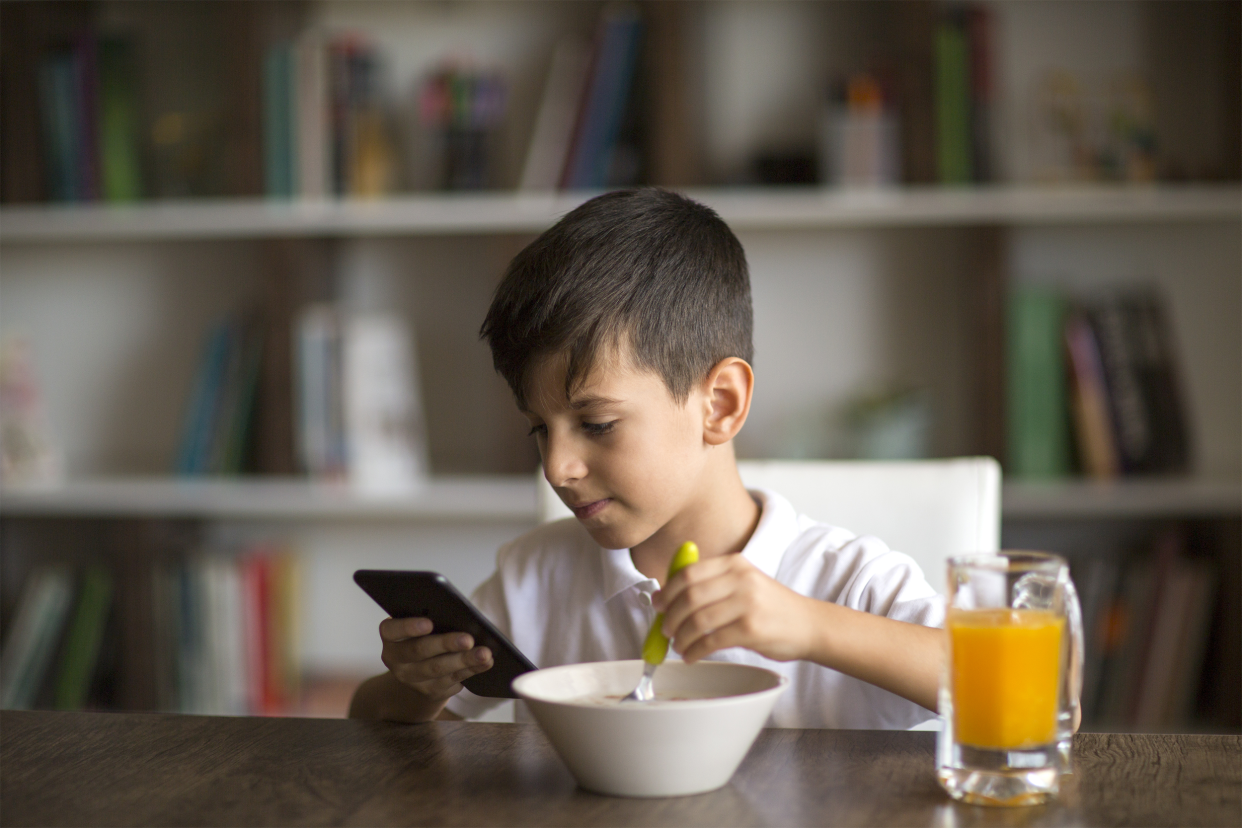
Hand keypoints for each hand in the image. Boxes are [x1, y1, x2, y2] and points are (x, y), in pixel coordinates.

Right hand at [380, 617, 493, 705]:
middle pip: (420, 651)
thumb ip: (433, 617)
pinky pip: (451, 681)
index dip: (409, 627)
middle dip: (446, 644)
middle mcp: (396, 659)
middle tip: (469, 639)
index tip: (429, 623)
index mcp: (391, 636)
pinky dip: (471, 670)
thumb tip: (461, 616)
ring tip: (485, 653)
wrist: (420, 668)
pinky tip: (485, 663)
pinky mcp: (429, 691)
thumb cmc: (424, 633)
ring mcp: (411, 679)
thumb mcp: (421, 624)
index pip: (392, 630)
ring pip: (438, 669)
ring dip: (464, 660)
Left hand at [653, 555, 816, 663]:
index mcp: (735, 563)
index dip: (667, 591)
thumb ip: (711, 584)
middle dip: (670, 616)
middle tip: (665, 629)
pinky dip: (694, 650)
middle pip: (689, 596)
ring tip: (679, 645)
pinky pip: (711, 641)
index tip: (658, 605)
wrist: (809, 624)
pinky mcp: (752, 629)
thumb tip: (667, 597)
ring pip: (697, 620)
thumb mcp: (744, 582)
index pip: (688, 573)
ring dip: (681, 637)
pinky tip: (691, 655)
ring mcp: (747, 603)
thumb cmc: (771, 607)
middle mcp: (741, 579)